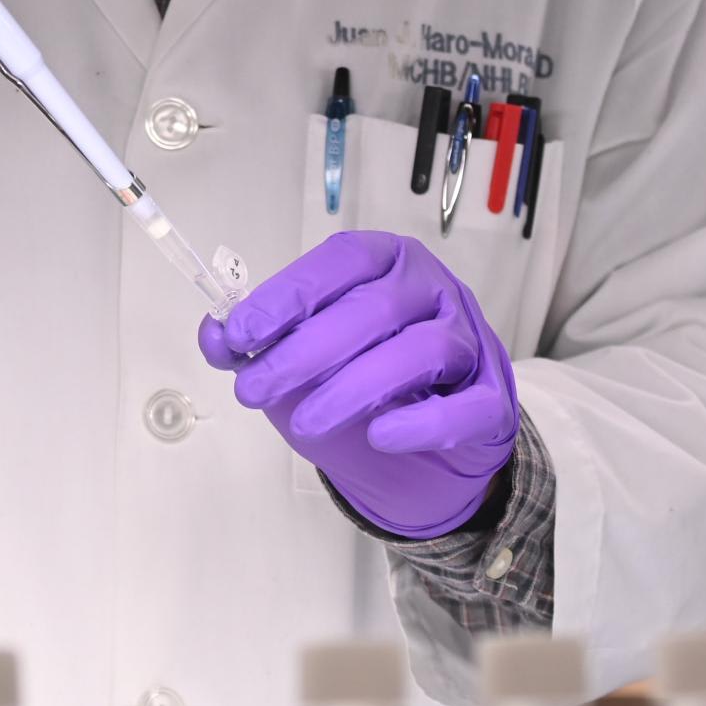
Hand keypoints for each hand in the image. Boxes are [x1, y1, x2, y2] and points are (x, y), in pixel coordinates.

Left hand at [198, 232, 518, 539]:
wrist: (430, 443)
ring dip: (353, 387)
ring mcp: (470, 341)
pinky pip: (464, 407)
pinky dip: (421, 421)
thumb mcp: (302, 357)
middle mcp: (432, 291)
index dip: (288, 295)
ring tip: (304, 423)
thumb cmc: (364, 379)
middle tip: (254, 389)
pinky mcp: (492, 401)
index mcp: (386, 263)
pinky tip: (381, 435)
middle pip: (374, 309)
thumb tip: (213, 335)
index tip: (239, 334)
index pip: (341, 262)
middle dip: (305, 351)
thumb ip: (258, 343)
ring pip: (419, 350)